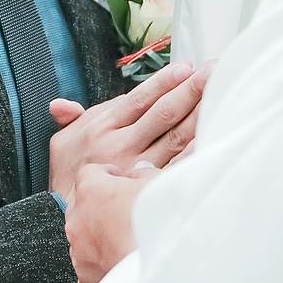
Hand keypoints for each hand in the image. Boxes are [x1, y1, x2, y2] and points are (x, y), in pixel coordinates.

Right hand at [46, 61, 208, 202]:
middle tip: (214, 71)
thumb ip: (69, 119)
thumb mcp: (62, 141)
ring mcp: (138, 166)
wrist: (67, 214)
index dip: (164, 82)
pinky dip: (198, 151)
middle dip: (191, 90)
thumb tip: (60, 106)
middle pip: (163, 114)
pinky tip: (215, 137)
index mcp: (104, 126)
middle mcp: (122, 144)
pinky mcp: (150, 186)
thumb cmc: (69, 174)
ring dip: (200, 115)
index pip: (140, 99)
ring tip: (221, 95)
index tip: (187, 68)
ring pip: (176, 137)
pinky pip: (179, 166)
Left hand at [65, 161, 159, 282]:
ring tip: (125, 238)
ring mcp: (78, 249)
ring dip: (98, 234)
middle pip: (82, 203)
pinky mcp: (85, 275)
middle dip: (100, 204)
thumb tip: (139, 171)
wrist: (161, 268)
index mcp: (91, 190)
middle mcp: (77, 218)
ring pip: (83, 236)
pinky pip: (88, 265)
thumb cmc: (159, 222)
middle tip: (124, 208)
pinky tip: (117, 263)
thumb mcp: (159, 184)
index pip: (89, 172)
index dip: (106, 173)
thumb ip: (145, 173)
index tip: (120, 178)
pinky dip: (99, 263)